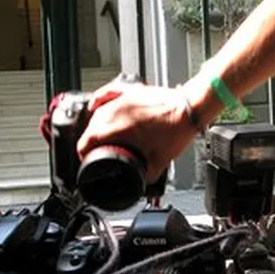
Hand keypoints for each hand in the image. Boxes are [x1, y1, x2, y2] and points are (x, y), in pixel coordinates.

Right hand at [77, 82, 199, 182]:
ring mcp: (122, 99)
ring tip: (98, 135)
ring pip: (97, 112)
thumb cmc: (177, 129)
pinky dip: (99, 100)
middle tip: (94, 151)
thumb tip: (141, 183)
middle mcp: (116, 111)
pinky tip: (95, 105)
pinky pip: (107, 93)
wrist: (191, 109)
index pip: (87, 140)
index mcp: (118, 128)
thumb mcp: (160, 161)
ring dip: (94, 125)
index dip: (83, 153)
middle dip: (90, 140)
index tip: (85, 158)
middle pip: (90, 127)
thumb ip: (147, 176)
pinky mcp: (131, 90)